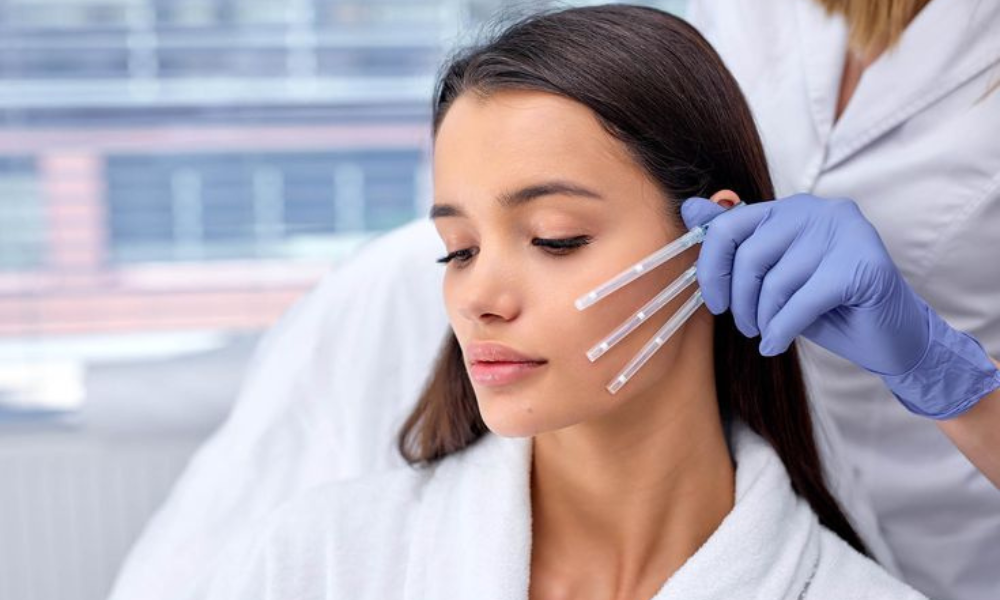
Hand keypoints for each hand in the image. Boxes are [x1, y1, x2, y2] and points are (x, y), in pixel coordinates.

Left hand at [682, 194, 999, 418]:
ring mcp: (846, 234)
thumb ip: (735, 241)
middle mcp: (820, 211)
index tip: (714, 301)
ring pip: (776, 282)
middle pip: (751, 255)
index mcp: (793, 208)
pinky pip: (802, 302)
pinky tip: (776, 345)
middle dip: (740, 300)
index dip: (712, 266)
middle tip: (745, 326)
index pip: (732, 224)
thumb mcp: (772, 274)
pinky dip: (782, 330)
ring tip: (767, 334)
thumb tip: (689, 209)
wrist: (891, 337)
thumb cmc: (827, 306)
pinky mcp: (863, 265)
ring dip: (763, 319)